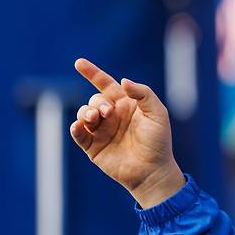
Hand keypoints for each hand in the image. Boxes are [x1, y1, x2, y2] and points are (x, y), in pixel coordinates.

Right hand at [70, 58, 184, 207]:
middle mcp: (112, 116)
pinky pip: (78, 134)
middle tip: (107, 112)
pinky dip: (76, 128)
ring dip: (85, 113)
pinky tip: (80, 126)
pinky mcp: (93, 147)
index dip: (93, 73)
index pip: (107, 85)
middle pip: (95, 100)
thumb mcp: (158, 113)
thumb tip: (123, 81)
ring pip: (84, 114)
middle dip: (97, 102)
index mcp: (126, 105)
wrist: (153, 171)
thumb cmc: (158, 141)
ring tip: (95, 118)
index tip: (79, 63)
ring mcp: (101, 131)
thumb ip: (144, 94)